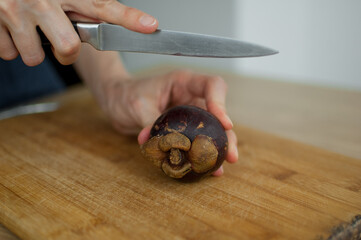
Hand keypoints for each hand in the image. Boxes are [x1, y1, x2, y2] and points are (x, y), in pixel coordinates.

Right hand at [0, 0, 157, 65]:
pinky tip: (10, 28)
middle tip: (58, 39)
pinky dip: (10, 46)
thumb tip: (107, 16)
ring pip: (35, 57)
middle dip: (65, 52)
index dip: (128, 17)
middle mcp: (42, 0)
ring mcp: (16, 11)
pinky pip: (8, 54)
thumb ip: (83, 5)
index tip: (150, 26)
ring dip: (33, 49)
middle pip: (68, 48)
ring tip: (28, 27)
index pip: (103, 6)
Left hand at [101, 70, 237, 175]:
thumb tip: (153, 143)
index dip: (222, 103)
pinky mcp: (182, 130)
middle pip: (217, 113)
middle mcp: (191, 97)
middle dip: (226, 135)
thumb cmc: (126, 95)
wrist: (116, 102)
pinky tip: (204, 170)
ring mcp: (188, 114)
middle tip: (230, 156)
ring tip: (219, 169)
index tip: (225, 124)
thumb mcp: (138, 106)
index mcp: (183, 83)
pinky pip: (194, 142)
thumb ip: (150, 123)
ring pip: (210, 130)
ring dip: (216, 149)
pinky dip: (198, 155)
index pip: (212, 85)